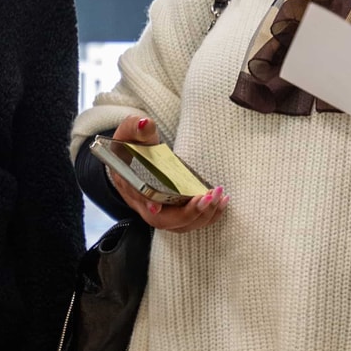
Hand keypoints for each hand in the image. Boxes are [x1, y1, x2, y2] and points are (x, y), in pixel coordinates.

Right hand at [110, 115, 226, 233]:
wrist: (133, 156)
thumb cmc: (131, 144)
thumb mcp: (129, 132)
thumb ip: (136, 128)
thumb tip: (146, 125)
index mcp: (128, 183)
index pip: (137, 198)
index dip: (148, 204)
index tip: (157, 205)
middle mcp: (143, 203)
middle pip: (163, 220)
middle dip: (187, 213)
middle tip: (207, 197)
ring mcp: (160, 210)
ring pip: (180, 225)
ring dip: (202, 215)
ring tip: (218, 197)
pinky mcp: (175, 210)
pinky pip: (191, 221)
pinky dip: (208, 215)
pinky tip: (221, 202)